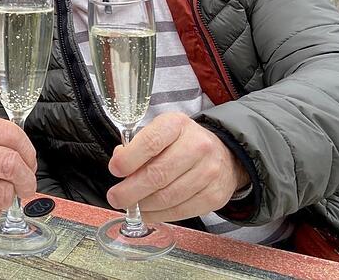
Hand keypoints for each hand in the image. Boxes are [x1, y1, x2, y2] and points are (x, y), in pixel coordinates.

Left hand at [106, 112, 249, 222]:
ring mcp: (208, 172)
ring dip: (143, 205)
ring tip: (130, 205)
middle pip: (157, 175)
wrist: (223, 155)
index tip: (115, 169)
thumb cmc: (181, 143)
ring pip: (167, 197)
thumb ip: (138, 145)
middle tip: (115, 197)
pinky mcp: (214, 196)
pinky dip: (158, 215)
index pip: (150, 142)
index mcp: (178, 125)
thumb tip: (118, 162)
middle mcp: (197, 146)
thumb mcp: (160, 131)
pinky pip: (179, 211)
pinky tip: (147, 211)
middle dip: (130, 190)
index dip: (128, 159)